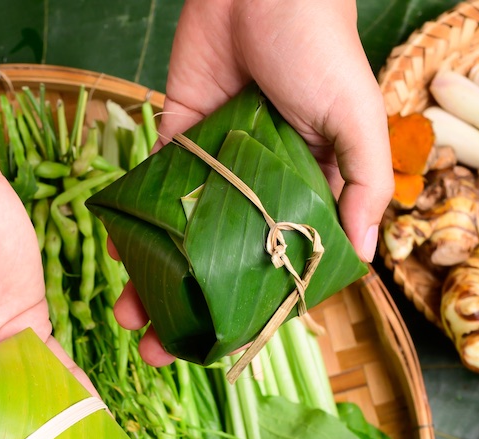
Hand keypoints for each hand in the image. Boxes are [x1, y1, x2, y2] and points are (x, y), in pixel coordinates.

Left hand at [115, 0, 392, 364]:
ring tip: (128, 320)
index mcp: (310, 187)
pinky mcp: (178, 136)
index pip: (279, 265)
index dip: (252, 311)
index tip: (223, 349)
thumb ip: (362, 186)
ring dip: (154, 280)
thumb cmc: (320, 46)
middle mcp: (261, 185)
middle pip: (221, 263)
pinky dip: (133, 226)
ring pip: (182, 238)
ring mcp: (217, 165)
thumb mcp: (358, 118)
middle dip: (191, 310)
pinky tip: (116, 260)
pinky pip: (153, 191)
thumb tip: (360, 257)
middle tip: (161, 352)